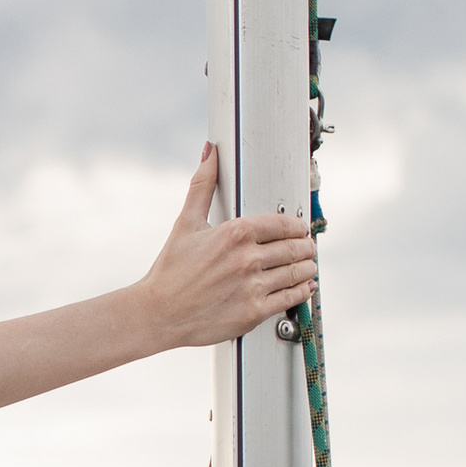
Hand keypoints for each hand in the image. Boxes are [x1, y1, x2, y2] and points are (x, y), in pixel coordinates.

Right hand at [140, 144, 318, 349]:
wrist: (156, 314)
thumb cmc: (169, 272)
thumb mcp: (185, 223)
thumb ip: (203, 185)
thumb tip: (210, 152)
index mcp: (235, 232)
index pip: (284, 223)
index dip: (297, 226)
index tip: (300, 229)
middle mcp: (247, 258)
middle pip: (295, 247)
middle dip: (306, 246)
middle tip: (307, 247)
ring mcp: (252, 286)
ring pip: (297, 272)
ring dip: (308, 267)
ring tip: (308, 266)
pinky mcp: (253, 312)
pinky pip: (290, 298)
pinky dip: (303, 291)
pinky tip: (305, 287)